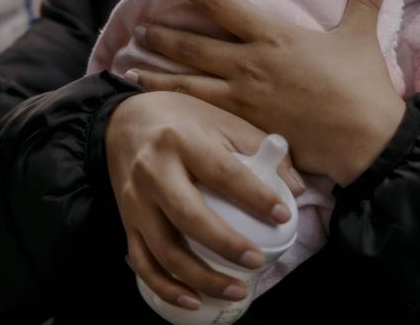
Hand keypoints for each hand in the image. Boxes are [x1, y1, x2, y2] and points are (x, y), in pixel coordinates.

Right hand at [106, 91, 304, 310]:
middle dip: (226, 244)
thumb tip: (295, 189)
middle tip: (256, 261)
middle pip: (189, 216)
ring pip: (165, 249)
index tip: (282, 216)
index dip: (254, 196)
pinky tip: (193, 299)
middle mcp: (154, 170)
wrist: (125, 120)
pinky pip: (143, 261)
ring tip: (236, 290)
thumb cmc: (183, 120)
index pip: (222, 172)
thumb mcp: (221, 120)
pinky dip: (166, 287)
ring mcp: (136, 200)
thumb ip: (259, 148)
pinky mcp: (126, 220)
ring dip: (201, 277)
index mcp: (182, 140)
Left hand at [125, 0, 406, 185]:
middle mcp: (250, 64)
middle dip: (163, 37)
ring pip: (189, 83)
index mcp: (274, 36)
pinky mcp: (246, 127)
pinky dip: (179, 109)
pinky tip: (162, 109)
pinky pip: (203, 115)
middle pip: (194, 46)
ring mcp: (244, 98)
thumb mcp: (361, 37)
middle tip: (139, 30)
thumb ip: (365, 2)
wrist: (363, 140)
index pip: (223, 5)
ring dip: (158, 75)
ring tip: (130, 70)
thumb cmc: (361, 87)